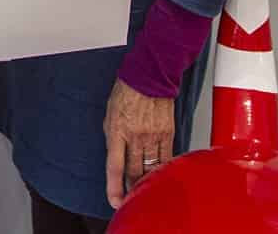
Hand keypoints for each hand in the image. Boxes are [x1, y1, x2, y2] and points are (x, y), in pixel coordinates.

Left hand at [103, 78, 174, 208]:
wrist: (149, 76)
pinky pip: (166, 159)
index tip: (115, 201)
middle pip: (135, 172)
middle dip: (133, 189)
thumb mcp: (110, 113)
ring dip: (148, 181)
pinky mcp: (167, 134)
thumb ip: (113, 135)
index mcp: (117, 130)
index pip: (114, 166)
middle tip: (133, 198)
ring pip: (151, 169)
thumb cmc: (127, 91)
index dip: (114, 187)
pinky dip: (162, 169)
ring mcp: (153, 136)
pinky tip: (161, 175)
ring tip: (146, 189)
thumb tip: (116, 155)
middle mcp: (135, 136)